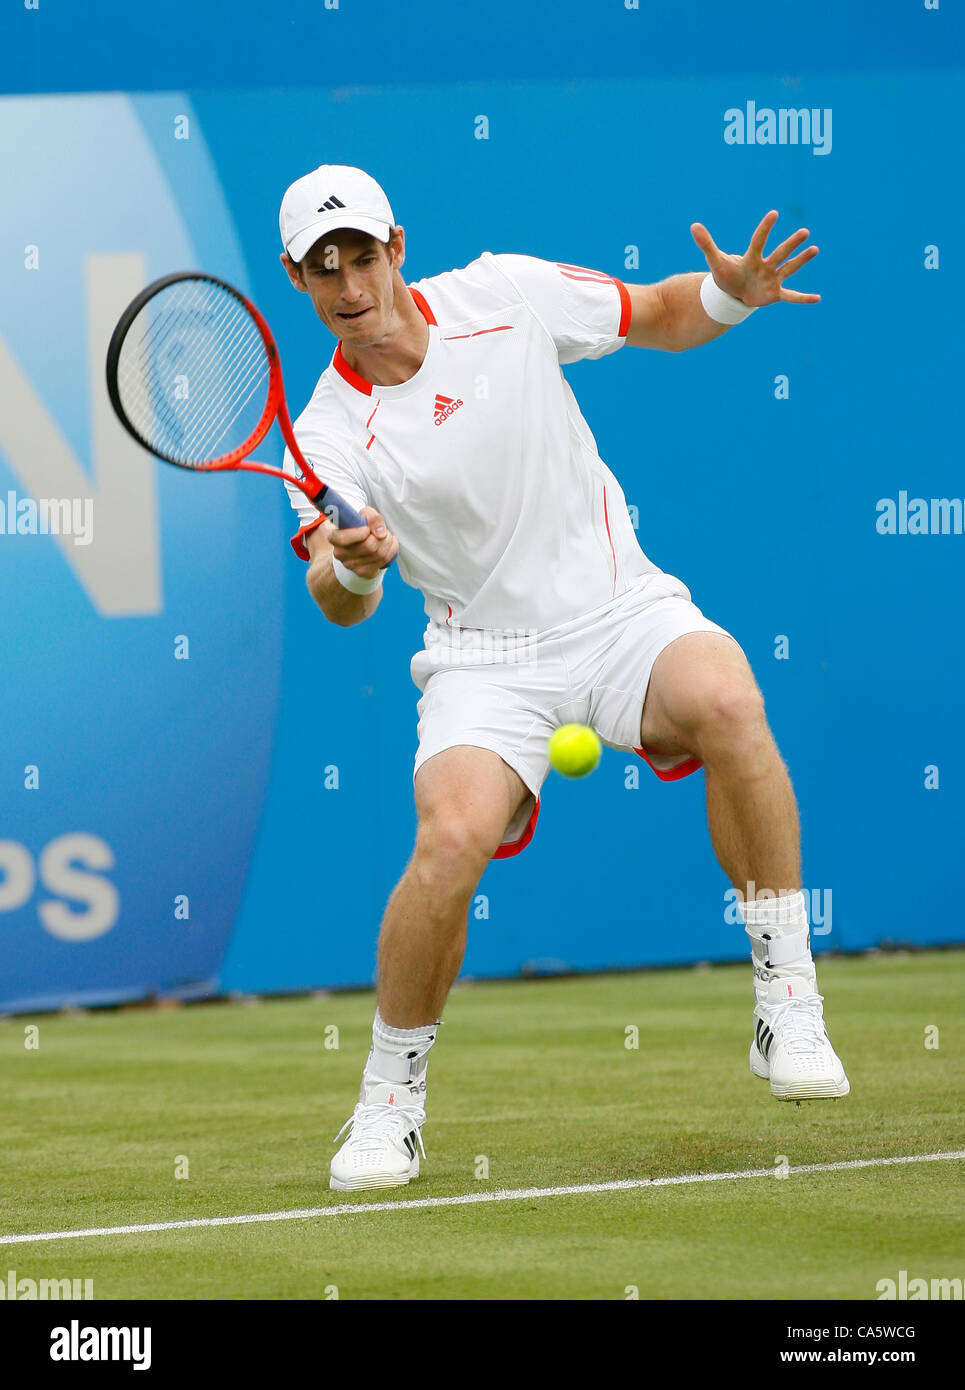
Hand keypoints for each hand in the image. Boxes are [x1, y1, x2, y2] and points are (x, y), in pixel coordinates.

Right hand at [328, 506, 398, 578]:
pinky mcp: (364, 573)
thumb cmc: (360, 527)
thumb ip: (372, 517)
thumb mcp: (363, 516)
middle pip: (369, 546)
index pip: (342, 538)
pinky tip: (389, 544)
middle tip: (382, 531)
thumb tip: (380, 533)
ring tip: (385, 536)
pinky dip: (392, 549)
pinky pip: (385, 560)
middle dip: (382, 535)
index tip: (367, 529)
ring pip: (380, 553)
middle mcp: (340, 554)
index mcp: (334, 537)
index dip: (359, 533)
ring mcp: (351, 566)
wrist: (360, 544)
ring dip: (388, 541)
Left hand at [690, 210, 819, 306]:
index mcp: (751, 257)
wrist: (732, 294)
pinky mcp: (775, 293)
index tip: (774, 214)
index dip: (765, 228)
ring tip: (814, 249)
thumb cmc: (726, 275)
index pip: (758, 240)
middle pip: (779, 253)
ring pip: (788, 268)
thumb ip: (706, 244)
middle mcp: (765, 266)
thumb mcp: (715, 261)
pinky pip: (791, 296)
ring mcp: (772, 279)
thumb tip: (693, 225)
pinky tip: (817, 298)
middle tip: (804, 232)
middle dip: (791, 243)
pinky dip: (803, 299)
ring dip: (801, 260)